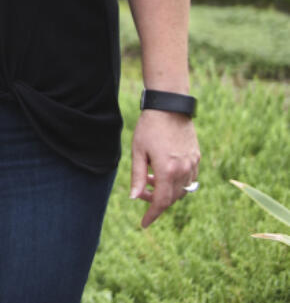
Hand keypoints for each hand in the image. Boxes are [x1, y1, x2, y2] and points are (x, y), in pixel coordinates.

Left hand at [129, 109, 199, 227]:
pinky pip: (189, 179)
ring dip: (166, 191)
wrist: (170, 107)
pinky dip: (176, 182)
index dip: (151, 214)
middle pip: (172, 198)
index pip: (160, 202)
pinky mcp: (196, 158)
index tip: (144, 224)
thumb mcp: (137, 151)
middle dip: (156, 201)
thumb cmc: (149, 128)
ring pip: (182, 190)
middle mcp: (183, 171)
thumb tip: (134, 198)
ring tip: (149, 177)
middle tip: (141, 192)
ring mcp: (192, 165)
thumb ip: (137, 176)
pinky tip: (163, 172)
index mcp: (167, 170)